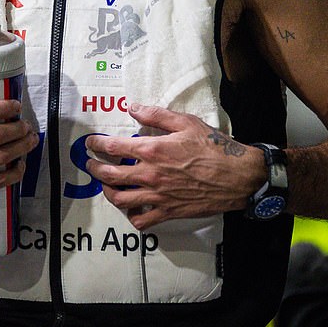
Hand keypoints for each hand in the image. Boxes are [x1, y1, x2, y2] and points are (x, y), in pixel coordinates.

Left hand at [85, 103, 262, 229]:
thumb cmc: (212, 146)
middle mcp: (150, 175)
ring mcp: (158, 196)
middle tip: (90, 163)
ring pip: (120, 200)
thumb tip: (133, 107)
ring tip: (106, 185)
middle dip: (95, 168)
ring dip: (108, 192)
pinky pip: (141, 220)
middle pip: (110, 175)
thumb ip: (156, 114)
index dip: (97, 144)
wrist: (237, 176)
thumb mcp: (185, 122)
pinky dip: (131, 215)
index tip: (90, 143)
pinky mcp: (168, 212)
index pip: (113, 147)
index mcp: (153, 149)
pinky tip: (131, 207)